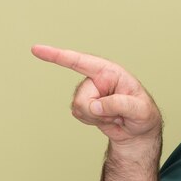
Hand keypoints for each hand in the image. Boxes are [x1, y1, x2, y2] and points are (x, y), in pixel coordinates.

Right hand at [31, 45, 161, 145]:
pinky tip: (107, 119)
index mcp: (110, 72)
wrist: (138, 131)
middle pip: (81, 97)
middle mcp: (97, 79)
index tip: (36, 49)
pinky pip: (79, 115)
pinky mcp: (85, 104)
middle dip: (97, 111)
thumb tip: (94, 106)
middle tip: (118, 115)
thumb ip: (119, 105)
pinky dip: (93, 121)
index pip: (81, 62)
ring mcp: (89, 92)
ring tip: (115, 116)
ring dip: (97, 117)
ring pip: (79, 107)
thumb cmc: (144, 115)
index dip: (58, 56)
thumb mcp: (140, 110)